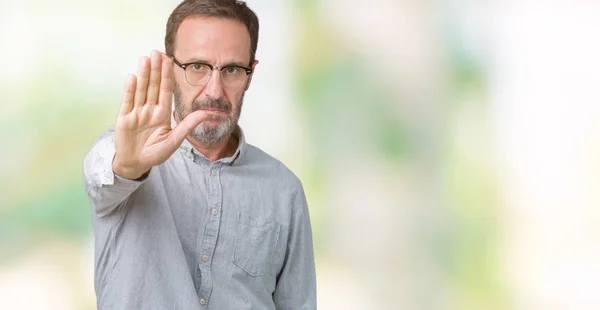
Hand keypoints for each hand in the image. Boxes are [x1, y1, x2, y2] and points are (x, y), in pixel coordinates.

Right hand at [113, 50, 205, 178]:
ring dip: (143, 74)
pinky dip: (130, 90)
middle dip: (155, 69)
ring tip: (145, 59)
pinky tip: (133, 77)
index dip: (167, 75)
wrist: (136, 164)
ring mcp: (137, 112)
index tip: (169, 60)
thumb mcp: (174, 141)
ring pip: (141, 90)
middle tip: (157, 52)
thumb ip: (187, 126)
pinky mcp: (124, 118)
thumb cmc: (155, 153)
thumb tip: (206, 114)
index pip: (165, 91)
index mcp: (162, 113)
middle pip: (153, 86)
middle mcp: (150, 109)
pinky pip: (128, 101)